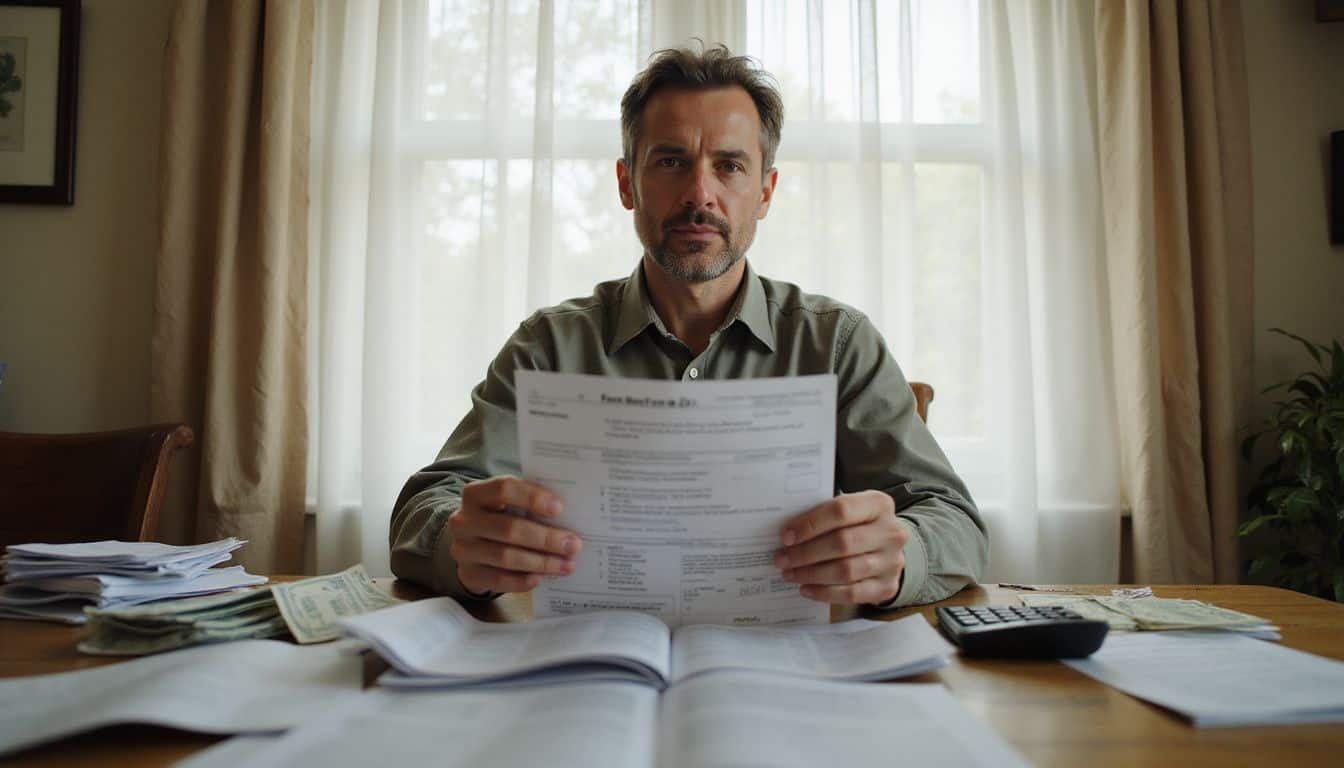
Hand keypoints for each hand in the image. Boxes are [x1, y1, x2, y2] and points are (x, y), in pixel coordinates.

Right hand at [447, 476, 582, 593]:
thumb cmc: (499, 518)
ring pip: (505, 557)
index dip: (532, 498)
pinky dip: (522, 580)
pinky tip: (541, 578)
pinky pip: (498, 580)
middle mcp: (464, 521)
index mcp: (476, 494)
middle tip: (573, 545)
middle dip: (546, 538)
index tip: (559, 508)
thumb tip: (569, 514)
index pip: (504, 489)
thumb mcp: (507, 504)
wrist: (469, 544)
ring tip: (566, 565)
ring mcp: (463, 549)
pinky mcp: (468, 574)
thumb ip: (529, 504)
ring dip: (541, 562)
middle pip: (508, 528)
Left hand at [774, 490, 907, 604]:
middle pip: (842, 543)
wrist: (888, 548)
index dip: (810, 524)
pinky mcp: (887, 587)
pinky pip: (852, 594)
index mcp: (879, 505)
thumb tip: (787, 533)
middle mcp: (891, 532)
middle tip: (781, 559)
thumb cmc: (858, 525)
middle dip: (805, 553)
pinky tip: (806, 589)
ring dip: (811, 574)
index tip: (786, 536)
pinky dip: (824, 593)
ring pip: (845, 571)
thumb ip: (824, 515)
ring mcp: (892, 562)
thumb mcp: (849, 510)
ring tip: (789, 574)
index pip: (841, 510)